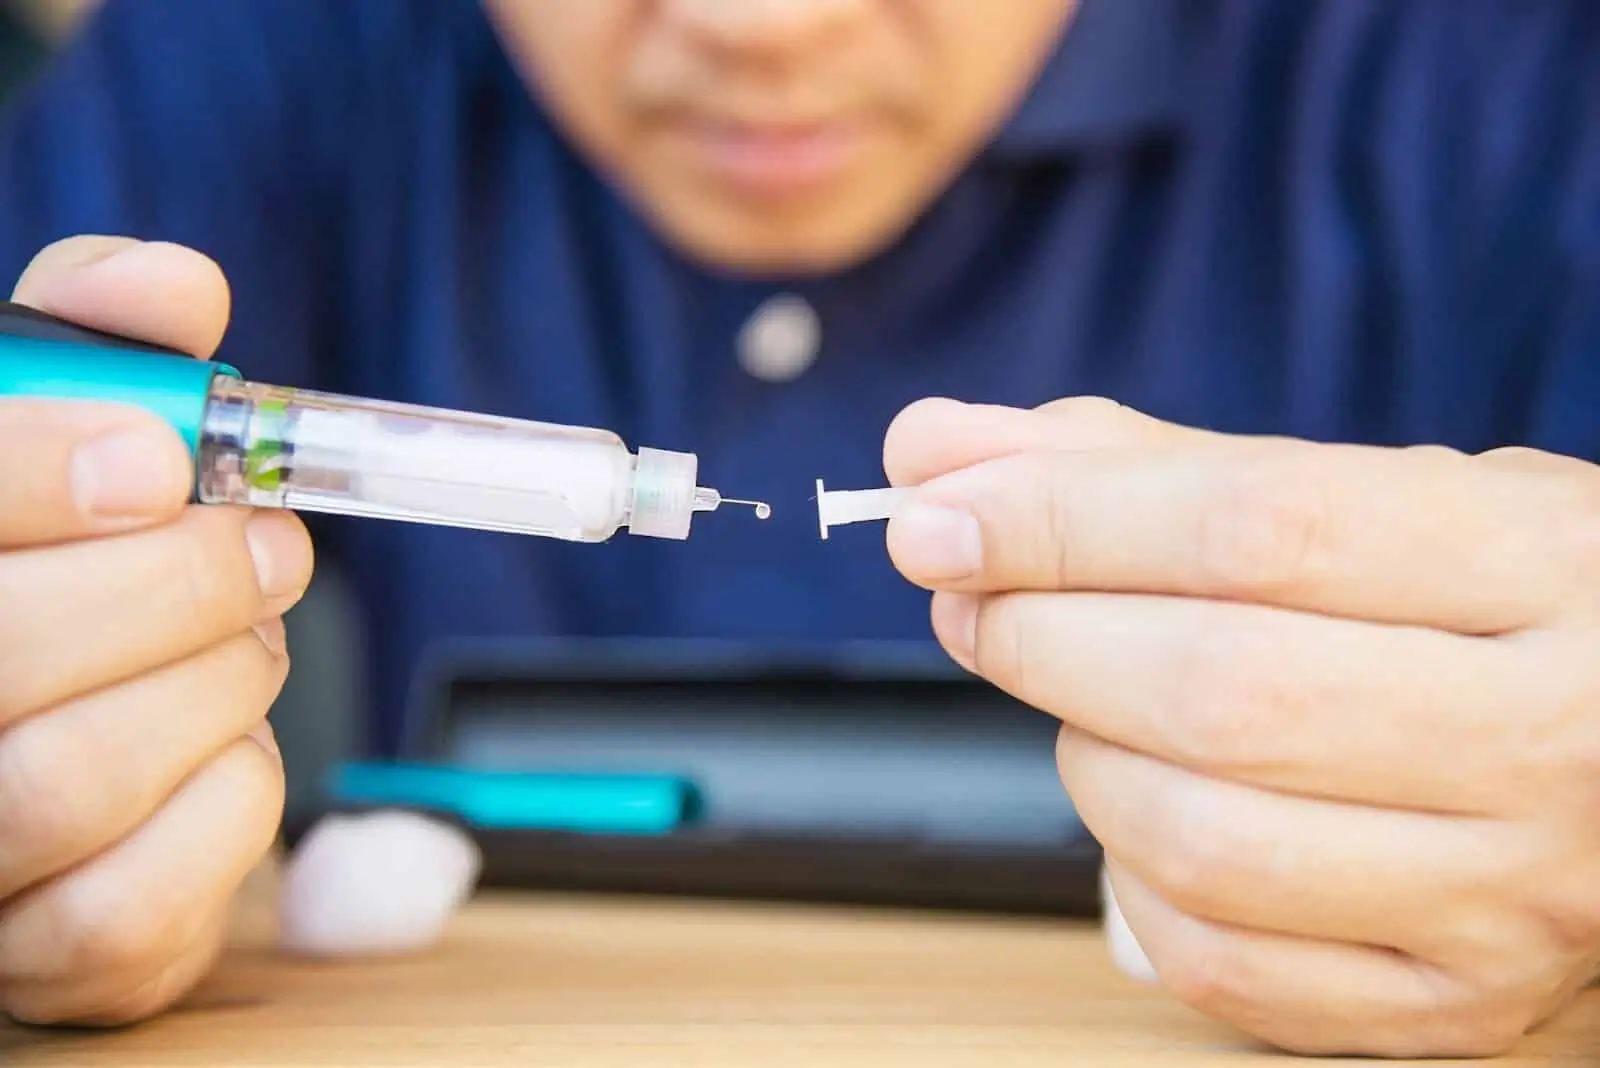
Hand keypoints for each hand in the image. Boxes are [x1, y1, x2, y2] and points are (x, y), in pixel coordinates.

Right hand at [0, 237, 312, 1025]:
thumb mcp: (73, 431)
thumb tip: (170, 286)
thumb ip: (109, 350)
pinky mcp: (41, 961)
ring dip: (217, 685)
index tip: (164, 456)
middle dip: (179, 582)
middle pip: (4, 654)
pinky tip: (231, 749)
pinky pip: (138, 902)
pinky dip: (234, 803)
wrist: (98, 739)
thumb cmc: (78, 573)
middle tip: (268, 547)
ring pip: (69, 780)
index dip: (34, 473)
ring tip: (250, 638)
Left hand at [882, 396, 1599, 1057]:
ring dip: (1083, 757)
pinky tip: (1144, 811)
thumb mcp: (1373, 494)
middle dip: (1040, 634)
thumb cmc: (1486, 603)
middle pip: (1217, 690)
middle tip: (971, 595)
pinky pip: (1220, 964)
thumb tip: (934, 451)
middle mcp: (1552, 740)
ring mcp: (1508, 894)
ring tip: (1082, 701)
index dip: (1062, 518)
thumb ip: (1152, 468)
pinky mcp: (1452, 1003)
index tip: (937, 513)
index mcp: (1545, 567)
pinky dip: (1129, 882)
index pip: (1256, 528)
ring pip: (1202, 841)